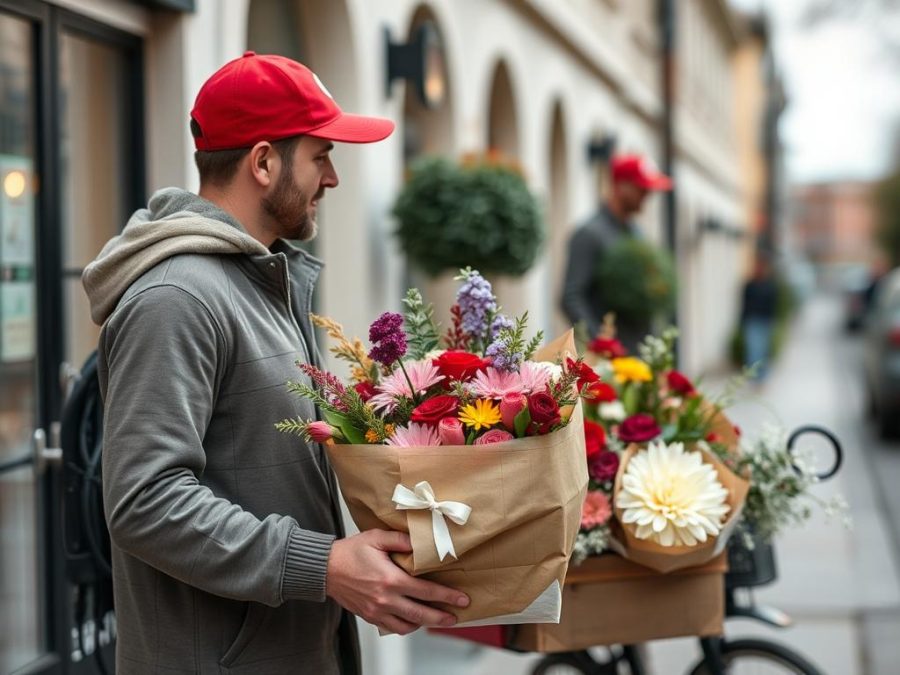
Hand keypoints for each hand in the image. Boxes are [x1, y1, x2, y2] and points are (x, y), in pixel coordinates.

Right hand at [325, 529, 469, 634]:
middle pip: (421, 615)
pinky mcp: (370, 616)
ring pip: (407, 626)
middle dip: (442, 617)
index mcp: (391, 580)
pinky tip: (413, 619)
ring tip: (437, 619)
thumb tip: (420, 543)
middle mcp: (386, 599)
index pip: (426, 592)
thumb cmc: (350, 551)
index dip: (447, 596)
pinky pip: (392, 627)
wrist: (325, 568)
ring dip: (424, 624)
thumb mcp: (377, 537)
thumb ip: (400, 540)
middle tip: (456, 617)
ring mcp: (377, 611)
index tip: (462, 599)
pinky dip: (406, 626)